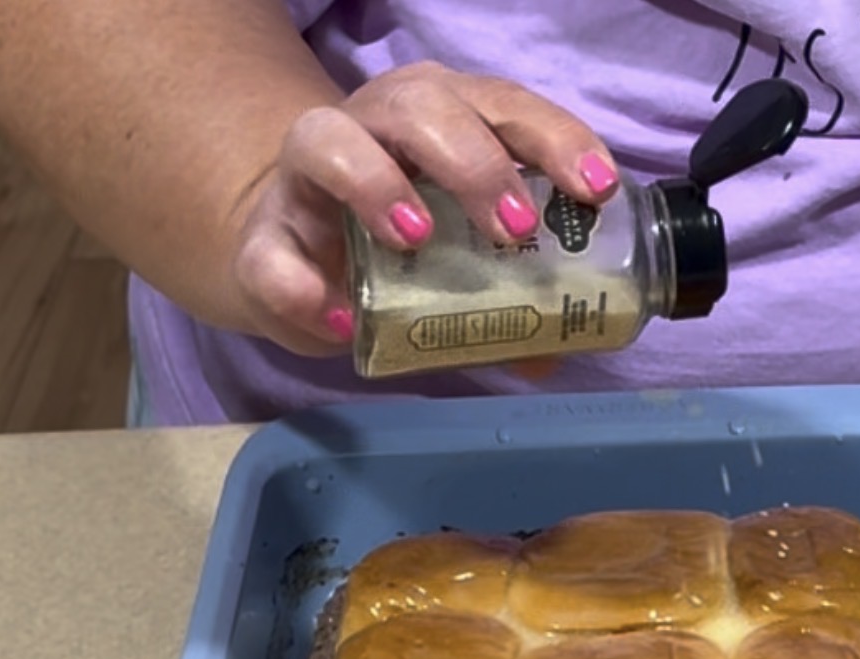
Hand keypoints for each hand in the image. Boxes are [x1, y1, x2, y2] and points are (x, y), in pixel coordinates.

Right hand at [227, 61, 619, 356]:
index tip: (595, 189)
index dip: (553, 138)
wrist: (293, 260)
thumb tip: (556, 352)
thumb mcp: (459, 260)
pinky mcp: (264, 235)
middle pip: (421, 105)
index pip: (503, 106)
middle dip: (474, 161)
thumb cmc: (393, 246)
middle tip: (513, 229)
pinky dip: (302, 286)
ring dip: (376, 184)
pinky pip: (271, 252)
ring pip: (328, 140)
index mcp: (440, 119)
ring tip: (417, 239)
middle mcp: (374, 126)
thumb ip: (504, 296)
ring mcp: (308, 174)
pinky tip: (341, 321)